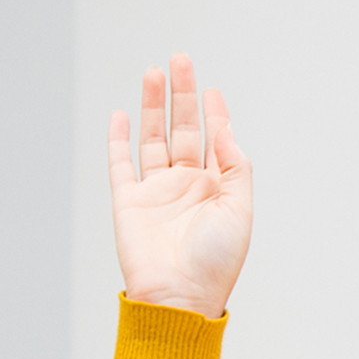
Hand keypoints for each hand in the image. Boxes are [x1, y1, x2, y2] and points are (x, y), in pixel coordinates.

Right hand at [107, 54, 251, 319]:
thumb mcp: (240, 210)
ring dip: (152, 107)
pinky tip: (121, 114)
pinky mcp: (129, 202)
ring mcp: (156, 192)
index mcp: (217, 189)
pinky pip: (120, 164)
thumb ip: (236, 167)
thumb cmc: (215, 262)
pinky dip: (118, 139)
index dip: (214, 114)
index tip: (212, 89)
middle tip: (181, 61)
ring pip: (152, 139)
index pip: (215, 141)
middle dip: (182, 96)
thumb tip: (225, 129)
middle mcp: (186, 187)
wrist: (179, 297)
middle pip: (183, 130)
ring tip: (154, 73)